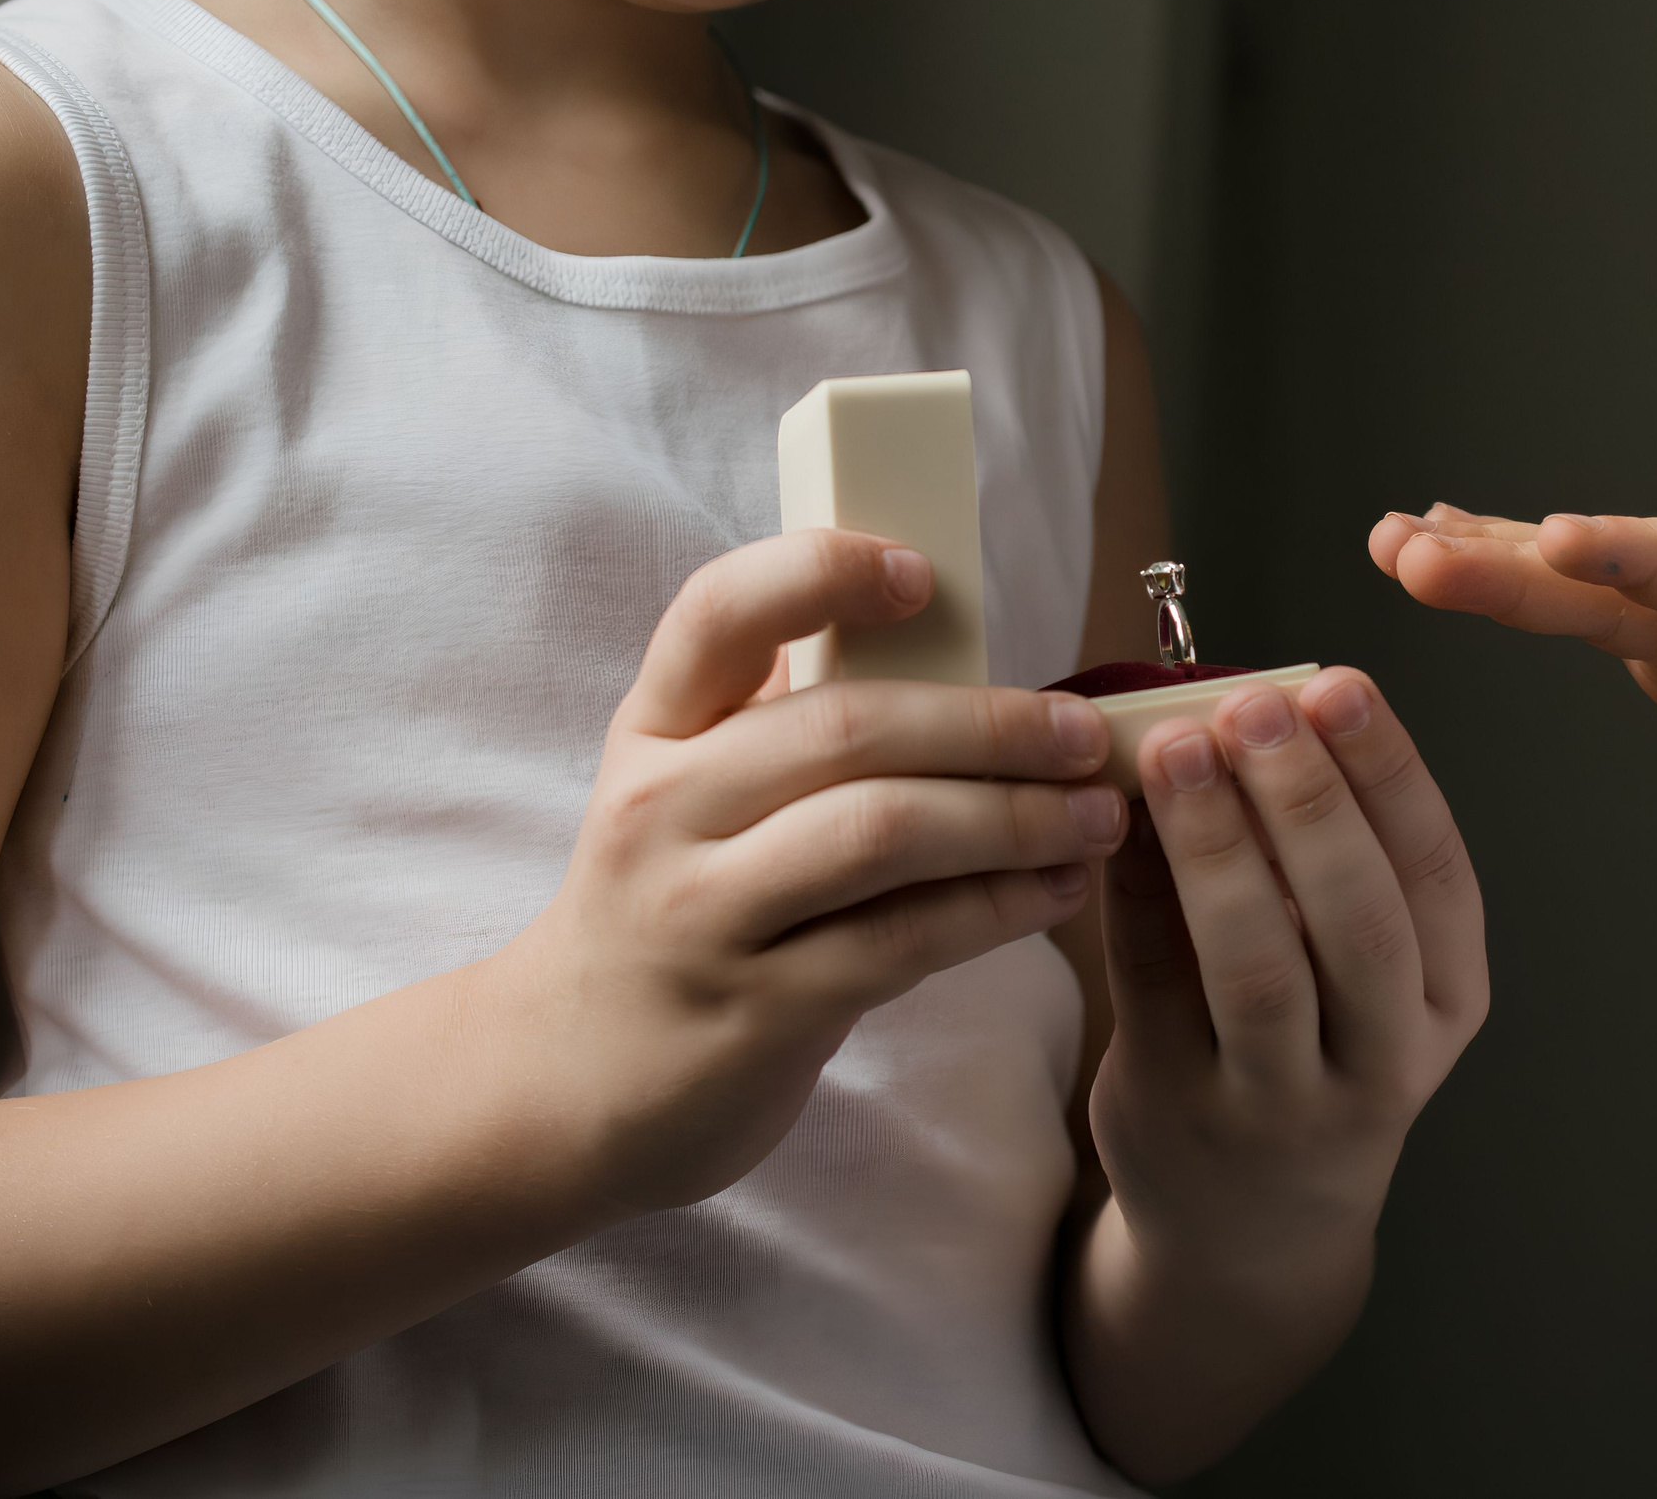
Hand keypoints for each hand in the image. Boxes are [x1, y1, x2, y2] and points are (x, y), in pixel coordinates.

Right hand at [492, 528, 1129, 1212]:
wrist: (560, 1084)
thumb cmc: (670, 910)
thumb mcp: (689, 798)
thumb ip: (781, 724)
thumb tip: (941, 640)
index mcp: (655, 731)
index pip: (721, 612)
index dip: (821, 571)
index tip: (921, 573)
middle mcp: (665, 808)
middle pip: (846, 727)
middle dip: (990, 725)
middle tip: (1086, 734)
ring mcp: (702, 912)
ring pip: (881, 833)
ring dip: (1012, 818)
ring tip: (1096, 817)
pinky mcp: (754, 1008)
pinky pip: (900, 941)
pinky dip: (995, 910)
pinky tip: (1056, 892)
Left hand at [1086, 668, 1486, 1282]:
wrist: (1250, 1232)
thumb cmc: (1312, 1054)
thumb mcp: (1364, 975)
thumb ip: (1327, 857)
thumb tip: (1249, 703)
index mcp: (1447, 1000)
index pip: (1435, 873)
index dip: (1389, 772)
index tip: (1337, 685)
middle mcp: (1383, 1059)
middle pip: (1359, 920)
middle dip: (1307, 799)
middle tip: (1253, 705)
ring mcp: (1279, 1101)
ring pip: (1257, 967)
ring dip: (1214, 845)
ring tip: (1173, 748)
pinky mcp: (1178, 1110)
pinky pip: (1153, 986)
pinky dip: (1135, 891)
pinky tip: (1115, 818)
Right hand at [1370, 503, 1656, 845]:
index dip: (1640, 560)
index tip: (1556, 537)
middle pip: (1624, 578)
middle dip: (1520, 562)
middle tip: (1412, 546)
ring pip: (1587, 590)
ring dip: (1490, 563)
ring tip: (1390, 541)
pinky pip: (1582, 615)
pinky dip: (1512, 586)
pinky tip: (1433, 553)